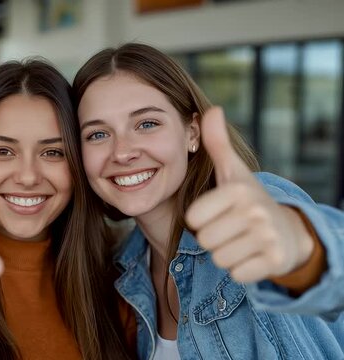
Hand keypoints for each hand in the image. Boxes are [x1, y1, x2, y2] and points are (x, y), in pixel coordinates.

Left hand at [185, 107, 313, 282]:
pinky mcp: (276, 261)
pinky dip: (241, 269)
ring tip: (240, 240)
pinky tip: (252, 255)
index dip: (201, 220)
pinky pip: (238, 274)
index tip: (218, 213)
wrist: (289, 229)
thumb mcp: (232, 172)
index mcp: (237, 190)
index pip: (193, 219)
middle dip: (213, 239)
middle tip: (231, 229)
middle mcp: (255, 211)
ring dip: (226, 254)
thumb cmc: (249, 200)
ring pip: (219, 259)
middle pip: (205, 241)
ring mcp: (268, 237)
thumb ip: (217, 144)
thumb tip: (210, 109)